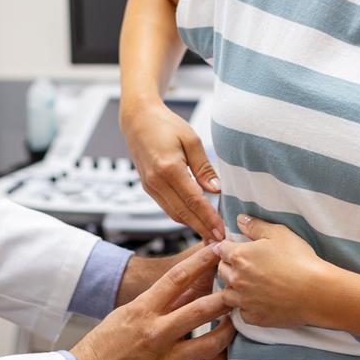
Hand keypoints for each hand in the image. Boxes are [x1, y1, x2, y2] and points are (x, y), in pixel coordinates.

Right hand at [71, 243, 235, 359]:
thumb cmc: (105, 346)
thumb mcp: (127, 315)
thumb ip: (158, 304)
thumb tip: (190, 289)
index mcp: (142, 310)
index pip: (177, 278)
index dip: (201, 261)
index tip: (219, 250)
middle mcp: (155, 333)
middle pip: (202, 309)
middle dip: (226, 297)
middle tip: (241, 290)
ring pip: (211, 344)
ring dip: (229, 332)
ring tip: (236, 325)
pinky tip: (223, 356)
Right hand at [120, 98, 224, 241]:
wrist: (137, 119)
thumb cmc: (165, 124)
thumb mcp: (191, 140)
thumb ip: (203, 167)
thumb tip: (216, 190)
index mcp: (169, 168)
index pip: (193, 201)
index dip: (209, 219)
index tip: (222, 231)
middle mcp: (156, 181)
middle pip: (183, 213)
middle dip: (202, 228)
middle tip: (220, 240)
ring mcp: (149, 186)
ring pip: (173, 214)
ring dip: (192, 225)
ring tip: (210, 233)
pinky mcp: (148, 187)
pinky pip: (167, 206)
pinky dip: (182, 216)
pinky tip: (195, 219)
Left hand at [218, 213, 337, 328]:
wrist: (316, 292)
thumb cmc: (299, 259)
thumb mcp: (279, 234)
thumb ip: (256, 226)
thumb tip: (240, 220)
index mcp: (240, 256)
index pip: (221, 249)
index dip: (228, 247)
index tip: (234, 249)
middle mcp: (237, 279)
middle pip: (221, 271)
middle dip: (228, 266)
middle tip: (242, 266)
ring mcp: (245, 300)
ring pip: (227, 294)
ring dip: (233, 289)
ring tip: (246, 285)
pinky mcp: (255, 317)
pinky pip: (242, 313)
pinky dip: (246, 308)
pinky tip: (256, 302)